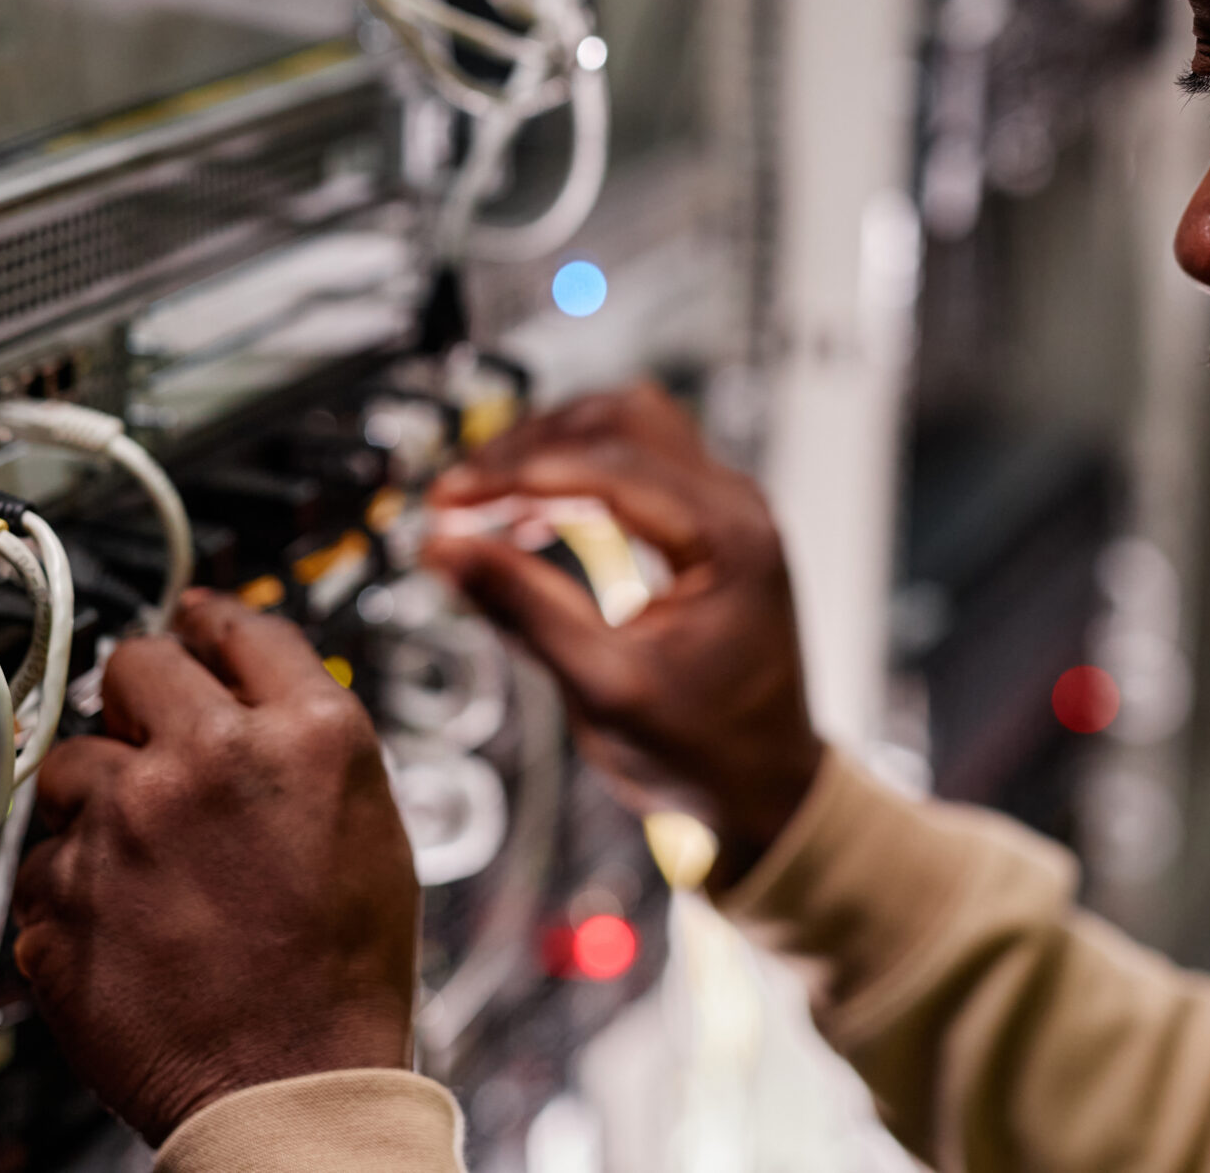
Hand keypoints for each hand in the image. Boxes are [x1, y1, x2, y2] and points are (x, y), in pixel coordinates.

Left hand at [11, 592, 418, 1142]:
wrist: (288, 1087)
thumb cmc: (339, 977)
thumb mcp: (369, 825)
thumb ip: (304, 739)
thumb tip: (251, 691)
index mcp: (305, 734)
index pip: (236, 627)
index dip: (208, 624)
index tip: (189, 625)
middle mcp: (209, 759)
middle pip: (136, 663)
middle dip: (139, 696)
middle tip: (150, 738)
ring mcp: (125, 821)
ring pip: (70, 758)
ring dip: (95, 793)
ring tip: (140, 853)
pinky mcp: (64, 889)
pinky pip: (40, 855)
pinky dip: (66, 878)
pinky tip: (115, 913)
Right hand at [422, 382, 823, 882]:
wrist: (765, 787)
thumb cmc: (703, 749)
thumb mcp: (603, 688)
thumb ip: (524, 611)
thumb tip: (444, 549)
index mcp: (730, 538)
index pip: (609, 464)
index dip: (516, 472)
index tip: (448, 499)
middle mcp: (736, 506)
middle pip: (620, 420)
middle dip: (529, 447)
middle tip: (458, 494)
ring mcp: (724, 509)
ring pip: (625, 429)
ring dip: (550, 451)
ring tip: (482, 500)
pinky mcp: (704, 523)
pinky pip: (633, 464)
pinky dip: (573, 476)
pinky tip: (522, 518)